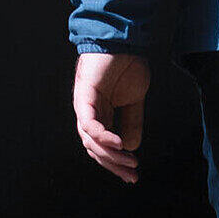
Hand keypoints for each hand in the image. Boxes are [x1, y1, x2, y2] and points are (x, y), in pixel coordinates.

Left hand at [73, 52, 149, 183]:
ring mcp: (85, 107)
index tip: (133, 175)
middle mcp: (89, 114)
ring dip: (110, 155)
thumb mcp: (134, 99)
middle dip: (114, 165)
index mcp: (101, 115)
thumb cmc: (128, 65)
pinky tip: (120, 144)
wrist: (124, 41)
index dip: (116, 162)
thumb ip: (131, 121)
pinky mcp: (84, 97)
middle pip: (95, 149)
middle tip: (132, 176)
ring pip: (91, 140)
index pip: (103, 147)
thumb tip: (130, 147)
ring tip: (130, 162)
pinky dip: (104, 136)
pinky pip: (91, 124)